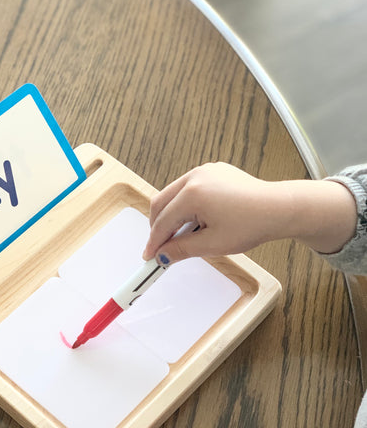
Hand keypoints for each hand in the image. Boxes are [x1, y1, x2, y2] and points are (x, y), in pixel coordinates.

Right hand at [142, 162, 356, 262]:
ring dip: (172, 215)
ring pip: (173, 194)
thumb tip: (162, 256)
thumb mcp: (212, 244)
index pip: (163, 221)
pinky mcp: (213, 170)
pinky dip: (185, 205)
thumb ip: (181, 249)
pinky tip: (195, 222)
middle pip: (161, 203)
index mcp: (192, 193)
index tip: (149, 257)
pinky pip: (189, 187)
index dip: (154, 242)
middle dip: (158, 227)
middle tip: (160, 248)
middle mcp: (195, 176)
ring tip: (181, 237)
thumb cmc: (252, 224)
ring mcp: (204, 170)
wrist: (279, 208)